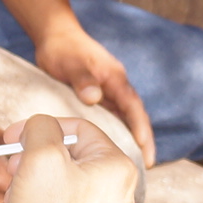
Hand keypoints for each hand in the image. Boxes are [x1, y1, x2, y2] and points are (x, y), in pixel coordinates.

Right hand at [0, 114, 137, 202]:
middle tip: (10, 174)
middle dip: (28, 166)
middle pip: (64, 157)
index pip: (79, 128)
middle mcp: (115, 191)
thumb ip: (41, 128)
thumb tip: (41, 124)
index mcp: (117, 167)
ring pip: (51, 185)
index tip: (10, 137)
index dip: (40, 127)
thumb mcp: (39, 159)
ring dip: (21, 193)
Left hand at [36, 17, 155, 162]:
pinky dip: (114, 133)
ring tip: (132, 164)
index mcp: (115, 79)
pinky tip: (109, 151)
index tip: (144, 149)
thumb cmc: (63, 49)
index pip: (133, 108)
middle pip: (135, 117)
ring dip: (130, 139)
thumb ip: (83, 79)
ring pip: (124, 119)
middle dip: (143, 140)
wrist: (55, 37)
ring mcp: (108, 93)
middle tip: (147, 165)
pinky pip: (111, 118)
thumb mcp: (70, 63)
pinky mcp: (98, 98)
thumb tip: (94, 98)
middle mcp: (116, 87)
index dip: (140, 129)